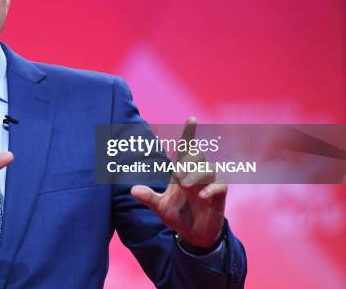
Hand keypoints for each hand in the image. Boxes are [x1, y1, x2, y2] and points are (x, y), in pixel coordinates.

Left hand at [131, 117, 226, 248]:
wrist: (193, 235)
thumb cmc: (177, 216)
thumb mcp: (160, 207)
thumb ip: (149, 198)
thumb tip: (133, 190)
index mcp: (181, 172)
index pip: (186, 149)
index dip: (189, 133)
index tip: (191, 118)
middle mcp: (195, 175)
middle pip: (197, 155)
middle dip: (189, 160)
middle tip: (178, 175)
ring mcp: (208, 185)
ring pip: (208, 169)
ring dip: (197, 175)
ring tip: (186, 186)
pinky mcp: (219, 196)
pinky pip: (220, 185)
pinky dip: (212, 189)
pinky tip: (202, 196)